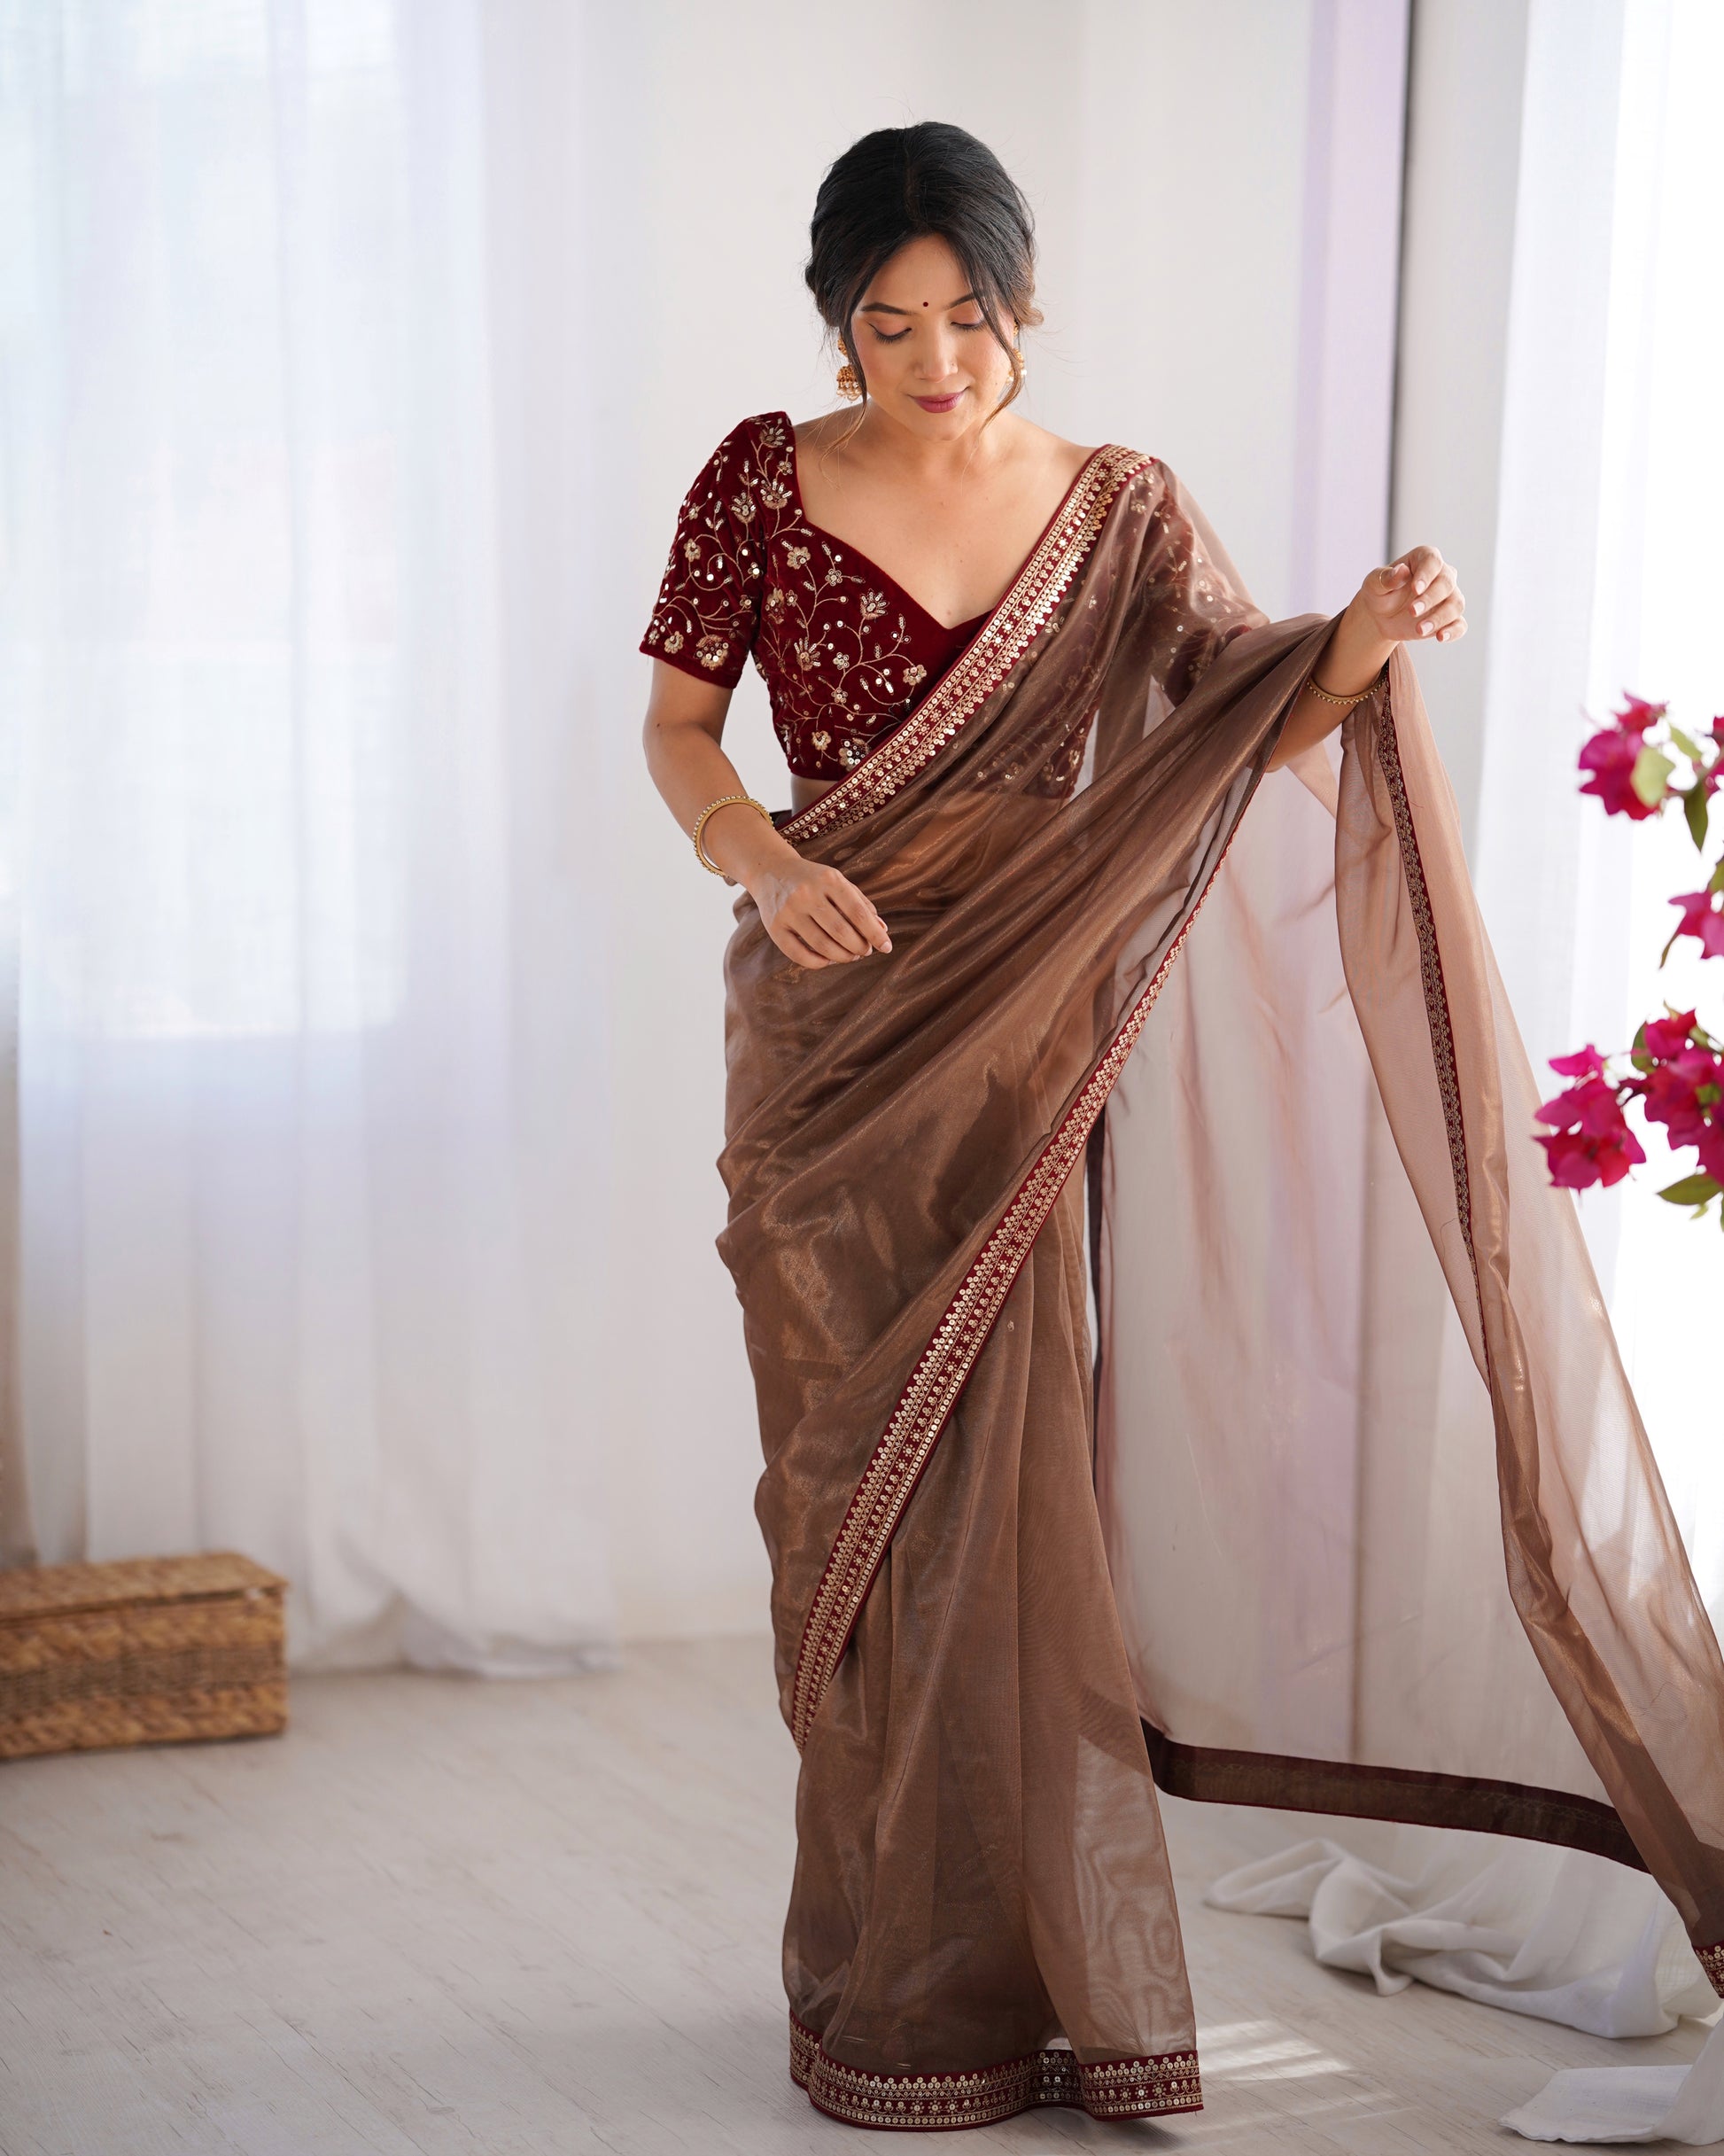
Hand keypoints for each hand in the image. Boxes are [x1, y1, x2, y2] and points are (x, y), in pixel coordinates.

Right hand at [747, 854, 891, 969]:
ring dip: (842, 957)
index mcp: (828, 879)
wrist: (771, 871)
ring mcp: (788, 911)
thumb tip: (882, 931)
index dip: (874, 934)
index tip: (887, 947)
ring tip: (851, 956)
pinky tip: (828, 960)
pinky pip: (799, 954)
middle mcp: (806, 893)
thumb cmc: (814, 880)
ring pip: (822, 945)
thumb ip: (862, 905)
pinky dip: (818, 962)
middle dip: (859, 947)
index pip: (857, 912)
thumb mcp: (838, 883)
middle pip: (841, 931)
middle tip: (865, 951)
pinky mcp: (774, 927)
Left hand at [1356, 546, 1465, 645]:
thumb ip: (1385, 577)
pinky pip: (1459, 625)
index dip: (1426, 574)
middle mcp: (1441, 575)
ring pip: (1455, 604)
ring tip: (1419, 630)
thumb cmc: (1380, 592)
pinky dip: (1453, 631)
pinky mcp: (1449, 618)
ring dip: (1439, 618)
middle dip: (1430, 599)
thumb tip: (1401, 570)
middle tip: (1412, 611)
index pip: (1432, 561)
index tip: (1415, 589)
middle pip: (1446, 583)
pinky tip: (1440, 637)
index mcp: (1423, 559)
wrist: (1381, 616)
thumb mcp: (1374, 584)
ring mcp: (1448, 597)